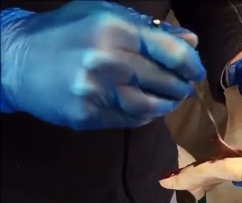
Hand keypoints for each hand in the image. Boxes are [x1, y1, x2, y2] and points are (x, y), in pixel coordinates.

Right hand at [0, 1, 205, 130]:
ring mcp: (98, 92)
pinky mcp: (89, 115)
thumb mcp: (103, 15)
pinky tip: (144, 106)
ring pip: (154, 106)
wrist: (14, 60)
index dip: (191, 64)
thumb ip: (149, 29)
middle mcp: (108, 62)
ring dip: (167, 104)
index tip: (195, 70)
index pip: (172, 53)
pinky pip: (133, 120)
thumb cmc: (63, 32)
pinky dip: (146, 114)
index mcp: (114, 31)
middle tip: (182, 85)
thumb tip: (190, 42)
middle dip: (181, 85)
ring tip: (167, 97)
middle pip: (167, 82)